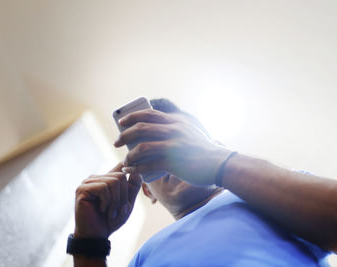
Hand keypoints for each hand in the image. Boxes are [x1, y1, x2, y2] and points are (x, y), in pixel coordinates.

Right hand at [74, 163, 141, 237]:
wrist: (97, 236)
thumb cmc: (111, 220)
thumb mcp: (127, 202)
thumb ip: (132, 187)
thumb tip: (137, 172)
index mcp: (105, 179)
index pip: (121, 167)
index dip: (129, 172)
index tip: (134, 182)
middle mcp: (96, 178)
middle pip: (120, 176)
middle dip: (124, 196)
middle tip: (119, 210)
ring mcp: (88, 182)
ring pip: (113, 182)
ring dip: (116, 201)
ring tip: (111, 213)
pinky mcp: (83, 189)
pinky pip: (104, 188)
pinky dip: (107, 202)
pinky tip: (102, 210)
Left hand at [114, 109, 230, 184]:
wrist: (220, 163)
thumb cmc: (204, 150)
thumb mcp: (190, 132)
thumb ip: (175, 130)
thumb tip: (155, 134)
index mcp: (176, 122)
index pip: (148, 113)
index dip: (132, 116)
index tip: (122, 122)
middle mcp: (172, 130)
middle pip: (140, 128)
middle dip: (124, 135)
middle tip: (116, 142)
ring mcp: (172, 146)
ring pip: (141, 147)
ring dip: (129, 155)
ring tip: (125, 161)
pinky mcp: (173, 162)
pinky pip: (147, 165)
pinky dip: (136, 169)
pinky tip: (131, 171)